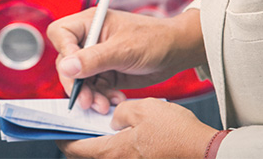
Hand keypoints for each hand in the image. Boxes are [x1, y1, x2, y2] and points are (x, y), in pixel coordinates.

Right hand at [47, 8, 203, 112]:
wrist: (176, 52)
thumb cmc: (154, 39)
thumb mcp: (123, 50)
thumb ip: (94, 59)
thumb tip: (66, 67)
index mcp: (91, 23)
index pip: (61, 34)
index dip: (63, 52)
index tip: (74, 71)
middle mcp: (90, 39)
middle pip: (66, 62)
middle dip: (76, 83)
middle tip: (86, 101)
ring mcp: (97, 58)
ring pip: (80, 80)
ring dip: (89, 95)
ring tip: (103, 105)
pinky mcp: (106, 73)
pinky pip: (95, 89)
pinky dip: (102, 97)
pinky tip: (115, 100)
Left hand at [58, 98, 215, 158]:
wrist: (204, 151)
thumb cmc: (176, 132)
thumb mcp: (142, 108)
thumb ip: (120, 112)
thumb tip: (114, 118)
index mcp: (112, 152)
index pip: (74, 149)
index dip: (63, 136)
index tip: (58, 127)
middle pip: (88, 155)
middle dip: (81, 139)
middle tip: (81, 122)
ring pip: (107, 155)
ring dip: (101, 142)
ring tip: (106, 122)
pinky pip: (122, 156)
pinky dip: (118, 145)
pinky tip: (126, 130)